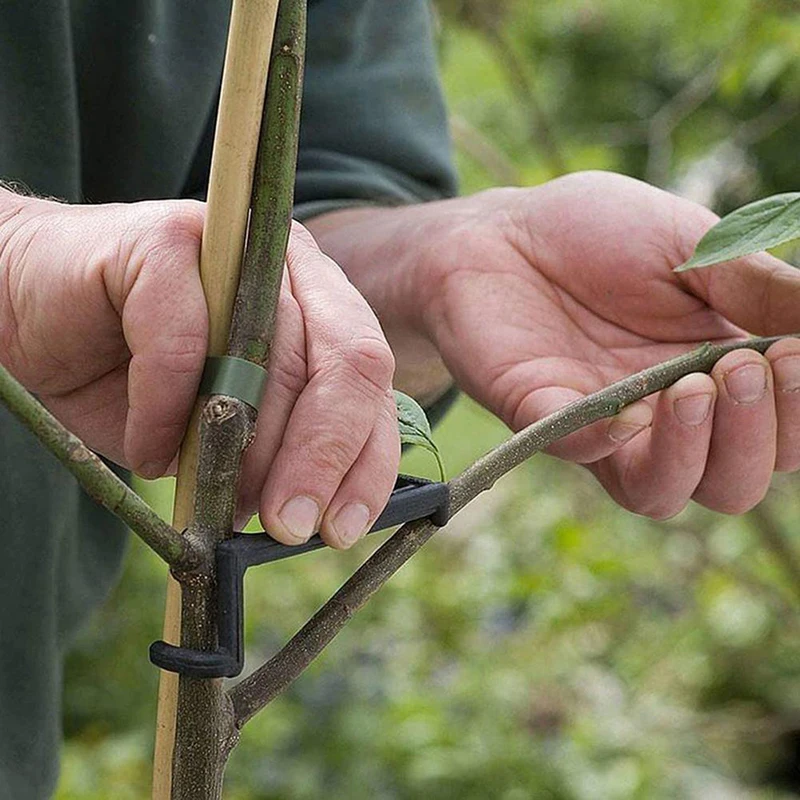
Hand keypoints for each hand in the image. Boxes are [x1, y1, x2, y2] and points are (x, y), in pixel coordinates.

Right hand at [0, 192, 398, 547]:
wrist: (30, 311)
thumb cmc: (132, 378)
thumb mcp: (217, 432)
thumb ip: (268, 455)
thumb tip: (306, 516)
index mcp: (320, 308)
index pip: (371, 383)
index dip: (365, 460)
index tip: (339, 529)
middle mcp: (290, 269)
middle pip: (346, 363)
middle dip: (319, 461)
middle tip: (287, 527)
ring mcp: (234, 246)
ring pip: (270, 357)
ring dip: (243, 449)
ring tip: (212, 498)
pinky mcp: (165, 240)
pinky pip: (182, 343)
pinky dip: (164, 411)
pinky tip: (148, 448)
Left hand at [310, 172, 799, 517]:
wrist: (503, 231)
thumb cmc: (598, 234)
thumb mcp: (695, 246)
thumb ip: (760, 289)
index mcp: (717, 376)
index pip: (784, 433)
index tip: (794, 354)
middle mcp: (665, 419)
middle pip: (732, 482)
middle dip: (756, 436)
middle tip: (744, 367)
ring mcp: (603, 426)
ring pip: (662, 492)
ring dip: (693, 454)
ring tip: (693, 387)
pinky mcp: (540, 418)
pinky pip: (579, 454)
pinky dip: (604, 442)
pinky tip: (624, 411)